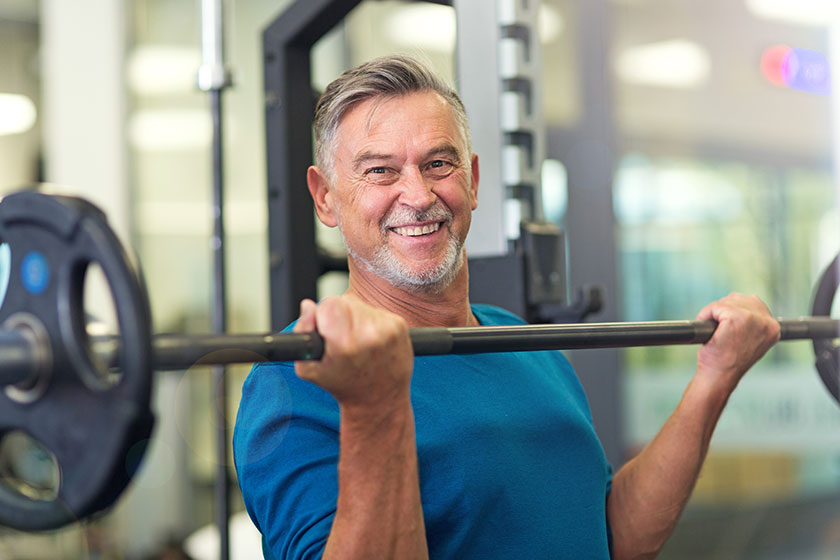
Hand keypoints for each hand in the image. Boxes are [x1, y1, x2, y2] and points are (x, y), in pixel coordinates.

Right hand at [293, 296, 414, 410]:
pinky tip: (371, 341)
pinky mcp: (400, 326)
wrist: (379, 400)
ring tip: (357, 342)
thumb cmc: (342, 384)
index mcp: (344, 344)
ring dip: (355, 318)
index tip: (326, 331)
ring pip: (361, 305)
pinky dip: (371, 321)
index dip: (322, 315)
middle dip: (339, 315)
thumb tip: (308, 306)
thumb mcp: (309, 368)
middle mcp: (368, 335)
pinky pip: (376, 311)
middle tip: (342, 338)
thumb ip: (302, 333)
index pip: (328, 303)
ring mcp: (387, 330)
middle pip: (344, 301)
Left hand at [695, 293, 780, 392]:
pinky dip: (706, 315)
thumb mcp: (749, 340)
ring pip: (725, 302)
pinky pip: (715, 307)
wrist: (719, 376)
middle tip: (719, 332)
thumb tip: (743, 299)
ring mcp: (753, 319)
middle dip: (723, 312)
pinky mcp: (737, 318)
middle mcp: (768, 322)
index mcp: (773, 327)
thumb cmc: (728, 361)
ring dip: (713, 314)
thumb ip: (752, 322)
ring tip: (715, 333)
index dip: (734, 313)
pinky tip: (708, 332)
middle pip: (738, 299)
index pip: (752, 303)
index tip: (728, 328)